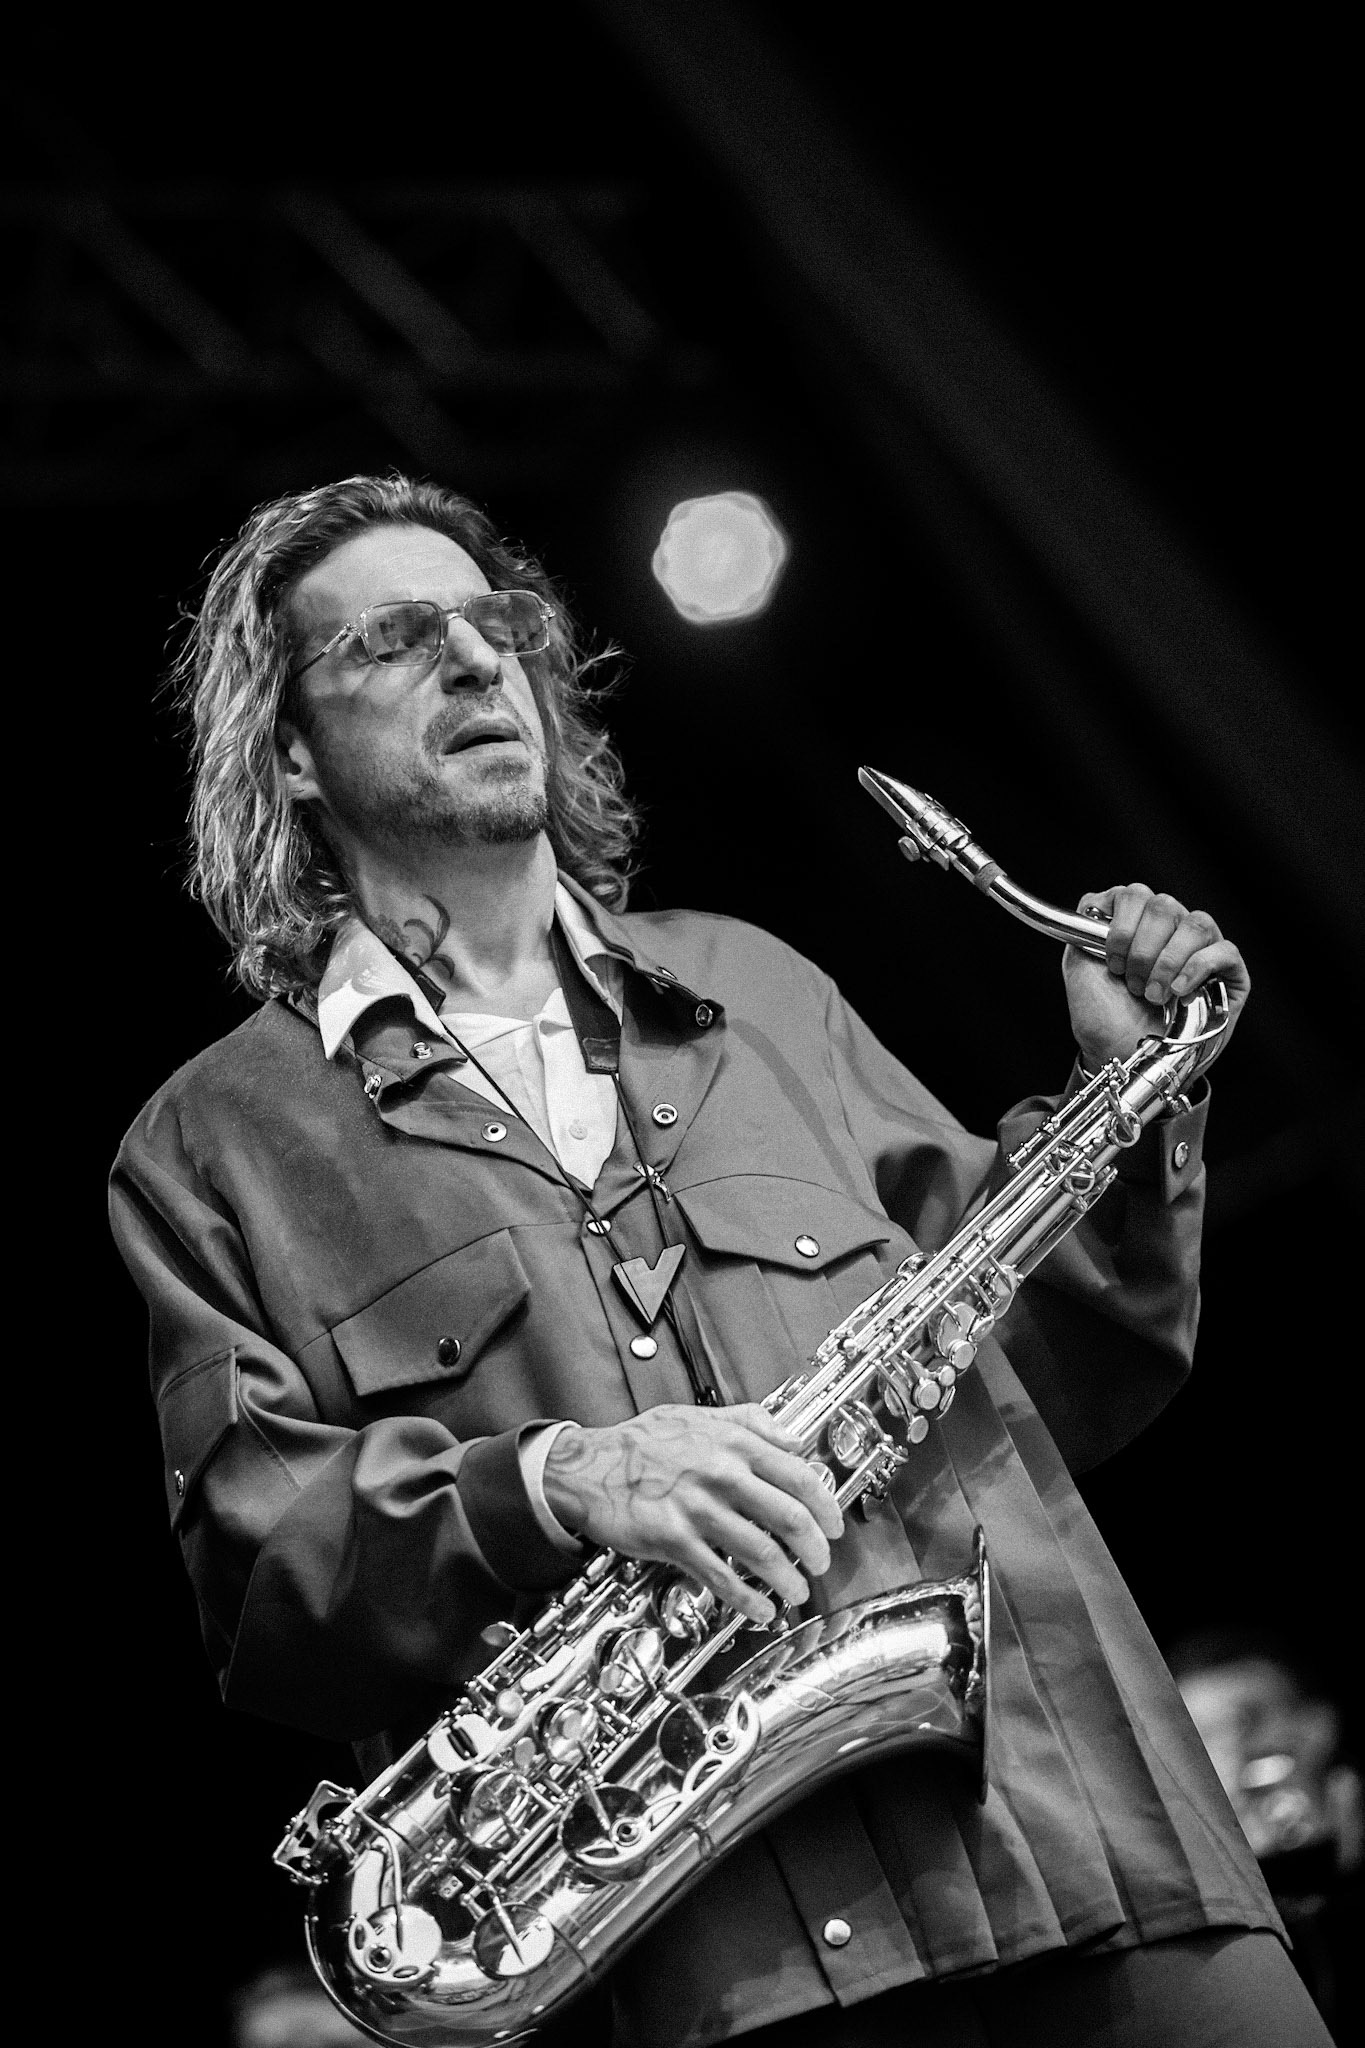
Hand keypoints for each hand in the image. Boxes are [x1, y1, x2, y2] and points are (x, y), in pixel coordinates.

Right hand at [542, 1403, 844, 1625]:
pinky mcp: (674, 1540)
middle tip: (820, 1563)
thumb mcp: (700, 1414)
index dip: (826, 1507)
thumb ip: (750, 1422)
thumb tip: (793, 1437)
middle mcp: (721, 1474)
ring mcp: (698, 1509)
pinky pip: (721, 1577)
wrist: (590, 1467)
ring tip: (796, 1591)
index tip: (834, 1524)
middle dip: (815, 1549)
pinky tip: (760, 1609)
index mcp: (734, 1443)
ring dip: (787, 1579)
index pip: (800, 1475)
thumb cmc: (642, 1443)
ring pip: (761, 1551)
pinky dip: (747, 1599)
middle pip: (790, 1517)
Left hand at [1062, 885, 1249, 1071]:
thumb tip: (1093, 901)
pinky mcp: (1228, 973)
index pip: (1134, 894)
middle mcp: (1170, 931)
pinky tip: (1180, 991)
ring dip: (1168, 961)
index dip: (1121, 925)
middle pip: (1164, 905)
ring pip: (1196, 923)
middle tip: (1132, 984)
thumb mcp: (1080, 970)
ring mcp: (1200, 949)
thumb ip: (1082, 930)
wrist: (1123, 1058)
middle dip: (1142, 950)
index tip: (1111, 960)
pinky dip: (1198, 968)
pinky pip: (1225, 950)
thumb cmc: (1104, 1020)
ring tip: (1154, 994)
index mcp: (1136, 925)